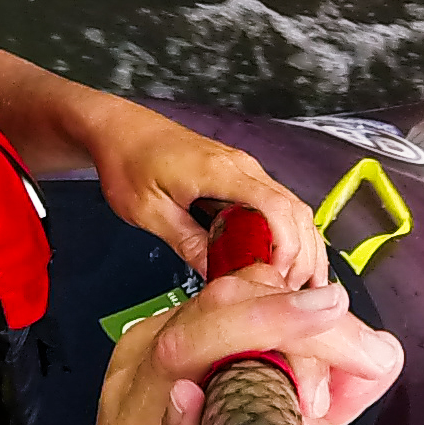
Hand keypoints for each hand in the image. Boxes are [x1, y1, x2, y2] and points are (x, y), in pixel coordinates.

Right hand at [43, 268, 402, 424]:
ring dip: (258, 336)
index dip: (309, 308)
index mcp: (172, 350)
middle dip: (300, 316)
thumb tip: (381, 356)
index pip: (243, 295)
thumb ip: (308, 398)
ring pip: (182, 352)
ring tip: (320, 330)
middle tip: (368, 353)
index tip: (370, 352)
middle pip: (218, 309)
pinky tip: (198, 403)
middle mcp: (146, 374)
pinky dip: (180, 424)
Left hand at [82, 100, 326, 287]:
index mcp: (221, 172)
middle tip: (292, 295)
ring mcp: (245, 171)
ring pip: (292, 209)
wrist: (121, 129)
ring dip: (301, 247)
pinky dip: (287, 236)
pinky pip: (276, 207)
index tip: (278, 278)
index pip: (275, 207)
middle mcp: (243, 168)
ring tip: (299, 287)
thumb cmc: (128, 163)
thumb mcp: (149, 211)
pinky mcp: (240, 178)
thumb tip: (218, 277)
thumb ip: (186, 243)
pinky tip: (285, 264)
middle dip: (302, 255)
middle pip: (295, 211)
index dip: (286, 246)